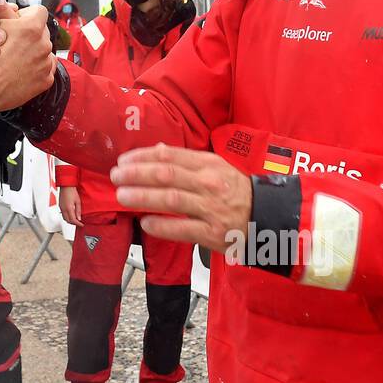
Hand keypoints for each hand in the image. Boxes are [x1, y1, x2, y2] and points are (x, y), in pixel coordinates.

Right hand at [58, 186, 81, 226]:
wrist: (66, 186)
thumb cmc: (72, 192)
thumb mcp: (78, 201)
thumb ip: (78, 211)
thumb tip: (79, 218)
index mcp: (68, 208)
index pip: (73, 220)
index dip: (78, 224)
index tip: (82, 225)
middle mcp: (63, 209)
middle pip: (68, 221)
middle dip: (74, 223)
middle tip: (79, 223)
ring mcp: (61, 208)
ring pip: (64, 218)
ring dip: (70, 221)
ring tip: (76, 220)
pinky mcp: (60, 206)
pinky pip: (63, 214)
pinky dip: (67, 217)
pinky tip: (71, 215)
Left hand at [109, 144, 252, 252]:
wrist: (267, 216)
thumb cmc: (235, 191)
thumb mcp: (216, 168)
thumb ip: (187, 160)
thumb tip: (157, 150)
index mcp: (207, 165)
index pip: (170, 155)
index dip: (143, 156)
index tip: (123, 160)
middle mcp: (208, 183)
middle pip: (166, 175)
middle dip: (136, 174)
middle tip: (116, 176)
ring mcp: (210, 208)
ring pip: (171, 199)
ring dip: (143, 197)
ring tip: (122, 196)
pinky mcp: (212, 232)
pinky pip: (183, 229)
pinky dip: (162, 226)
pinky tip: (145, 223)